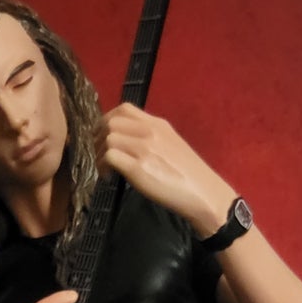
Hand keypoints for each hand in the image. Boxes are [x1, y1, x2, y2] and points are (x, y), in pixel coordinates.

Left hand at [96, 104, 233, 239]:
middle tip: (99, 155)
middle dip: (98, 138)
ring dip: (99, 153)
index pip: (124, 109)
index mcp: (158, 124)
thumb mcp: (171, 146)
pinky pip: (110, 156)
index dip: (107, 121)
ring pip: (108, 138)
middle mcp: (150, 131)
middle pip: (111, 122)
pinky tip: (109, 177)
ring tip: (104, 169)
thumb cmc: (189, 175)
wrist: (204, 193)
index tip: (103, 136)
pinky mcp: (139, 168)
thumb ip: (151, 139)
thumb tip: (129, 143)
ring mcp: (144, 148)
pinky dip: (103, 166)